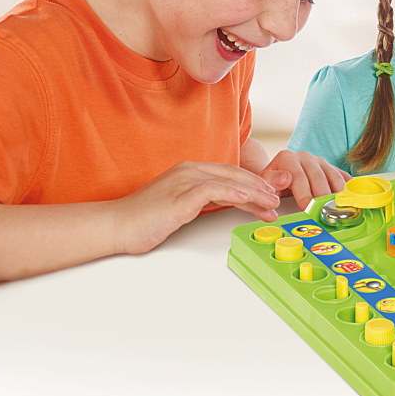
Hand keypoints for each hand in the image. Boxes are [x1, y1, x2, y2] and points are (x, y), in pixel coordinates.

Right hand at [115, 160, 281, 253]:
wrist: (117, 225)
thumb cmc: (145, 219)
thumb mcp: (181, 206)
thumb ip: (203, 201)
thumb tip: (227, 204)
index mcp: (190, 170)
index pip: (230, 173)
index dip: (253, 184)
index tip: (269, 196)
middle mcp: (190, 170)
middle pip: (234, 174)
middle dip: (260, 188)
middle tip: (277, 200)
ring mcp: (184, 181)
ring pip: (229, 180)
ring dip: (254, 192)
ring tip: (270, 204)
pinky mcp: (180, 196)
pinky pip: (212, 189)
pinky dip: (232, 192)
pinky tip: (246, 198)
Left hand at [260, 150, 350, 210]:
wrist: (278, 175)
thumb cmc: (271, 184)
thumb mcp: (264, 184)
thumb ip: (270, 181)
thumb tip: (285, 179)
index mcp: (287, 158)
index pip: (298, 177)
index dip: (304, 194)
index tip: (308, 208)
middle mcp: (305, 157)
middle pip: (318, 178)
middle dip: (322, 197)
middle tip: (327, 212)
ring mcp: (320, 161)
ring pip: (333, 176)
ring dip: (338, 193)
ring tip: (341, 207)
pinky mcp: (330, 168)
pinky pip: (342, 176)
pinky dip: (348, 186)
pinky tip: (353, 196)